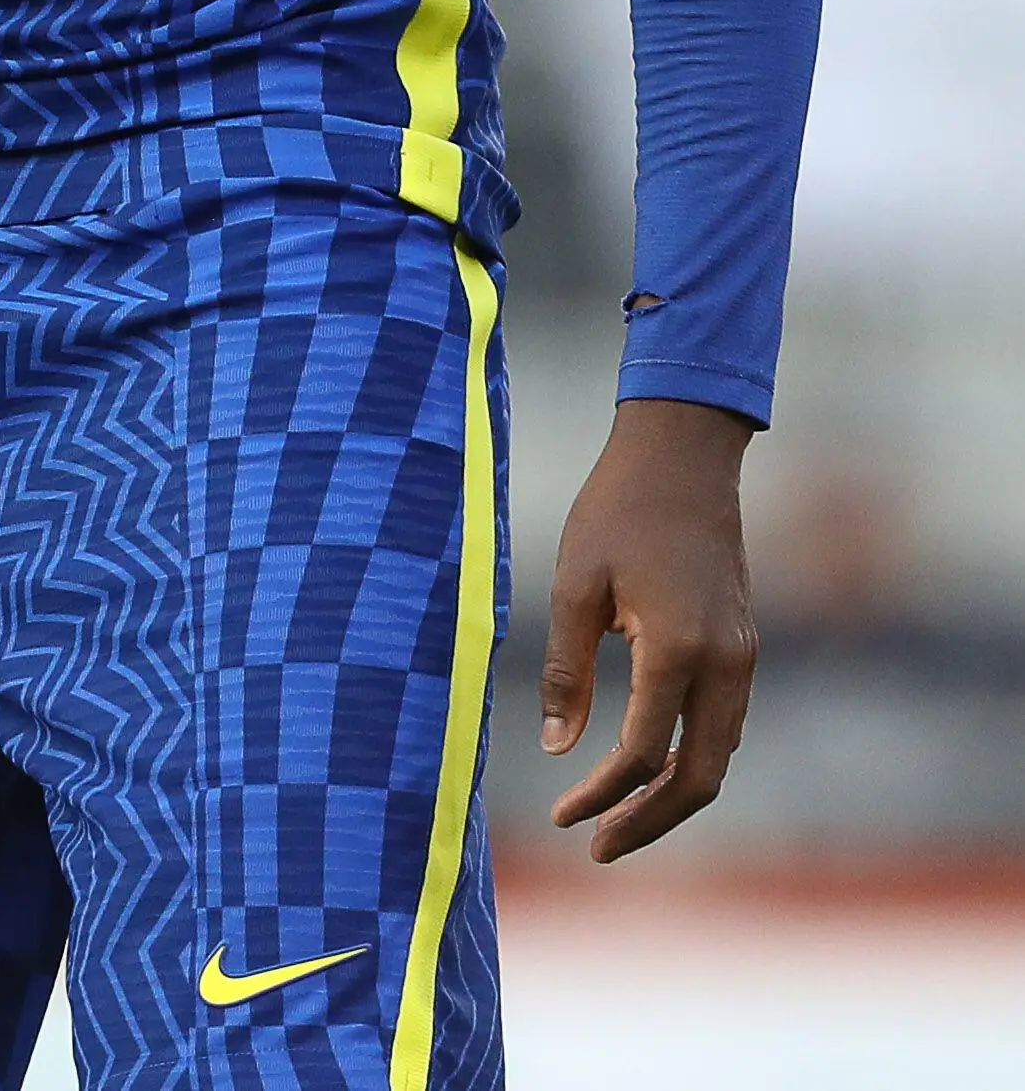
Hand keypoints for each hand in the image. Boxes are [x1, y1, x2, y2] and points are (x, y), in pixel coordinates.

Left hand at [540, 396, 756, 861]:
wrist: (683, 453)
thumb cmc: (618, 509)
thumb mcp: (575, 584)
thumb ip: (567, 670)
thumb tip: (557, 748)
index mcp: (679, 648)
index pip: (642, 752)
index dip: (600, 795)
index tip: (561, 815)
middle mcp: (725, 663)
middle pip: (698, 778)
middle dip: (649, 822)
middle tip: (597, 848)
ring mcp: (742, 655)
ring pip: (718, 756)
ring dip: (672, 795)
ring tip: (619, 817)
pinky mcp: (743, 644)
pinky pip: (723, 724)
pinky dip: (690, 757)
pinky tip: (650, 763)